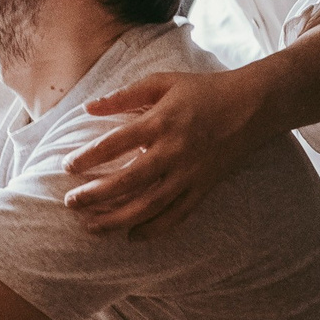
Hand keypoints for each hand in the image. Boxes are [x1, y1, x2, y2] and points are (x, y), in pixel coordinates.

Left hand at [62, 66, 266, 234]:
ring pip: (150, 205)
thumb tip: (87, 107)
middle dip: (96, 195)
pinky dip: (155, 230)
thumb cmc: (202, 90)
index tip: (67, 166)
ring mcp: (190, 174)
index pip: (116, 143)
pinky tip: (132, 237)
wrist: (252, 106)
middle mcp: (174, 151)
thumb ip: (123, 95)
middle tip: (70, 203)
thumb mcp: (162, 81)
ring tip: (91, 227)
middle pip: (129, 180)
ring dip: (118, 219)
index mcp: (161, 122)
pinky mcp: (203, 188)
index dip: (89, 157)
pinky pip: (178, 215)